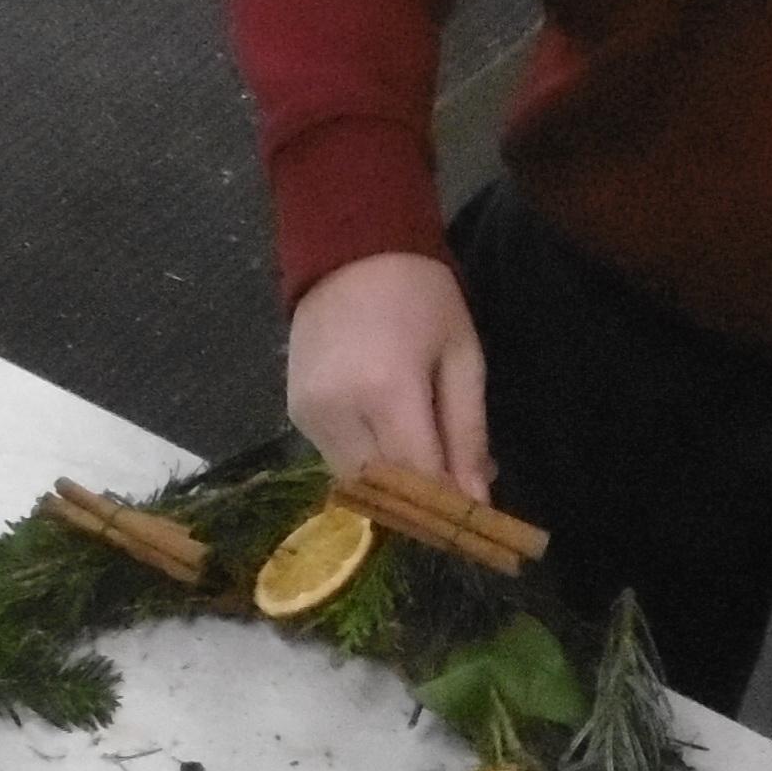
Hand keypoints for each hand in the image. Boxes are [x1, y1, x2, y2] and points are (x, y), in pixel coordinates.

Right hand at [287, 250, 491, 496]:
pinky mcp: (294, 413)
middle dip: (421, 502)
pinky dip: (367, 461)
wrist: (349, 250)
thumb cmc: (421, 297)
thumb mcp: (462, 357)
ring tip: (424, 461)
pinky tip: (388, 436)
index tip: (477, 519)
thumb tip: (477, 500)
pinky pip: (335, 458)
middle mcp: (338, 410)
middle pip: (384, 490)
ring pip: (357, 482)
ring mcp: (308, 413)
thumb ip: (468, 432)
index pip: (419, 476)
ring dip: (393, 484)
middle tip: (454, 495)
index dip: (449, 506)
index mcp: (386, 390)